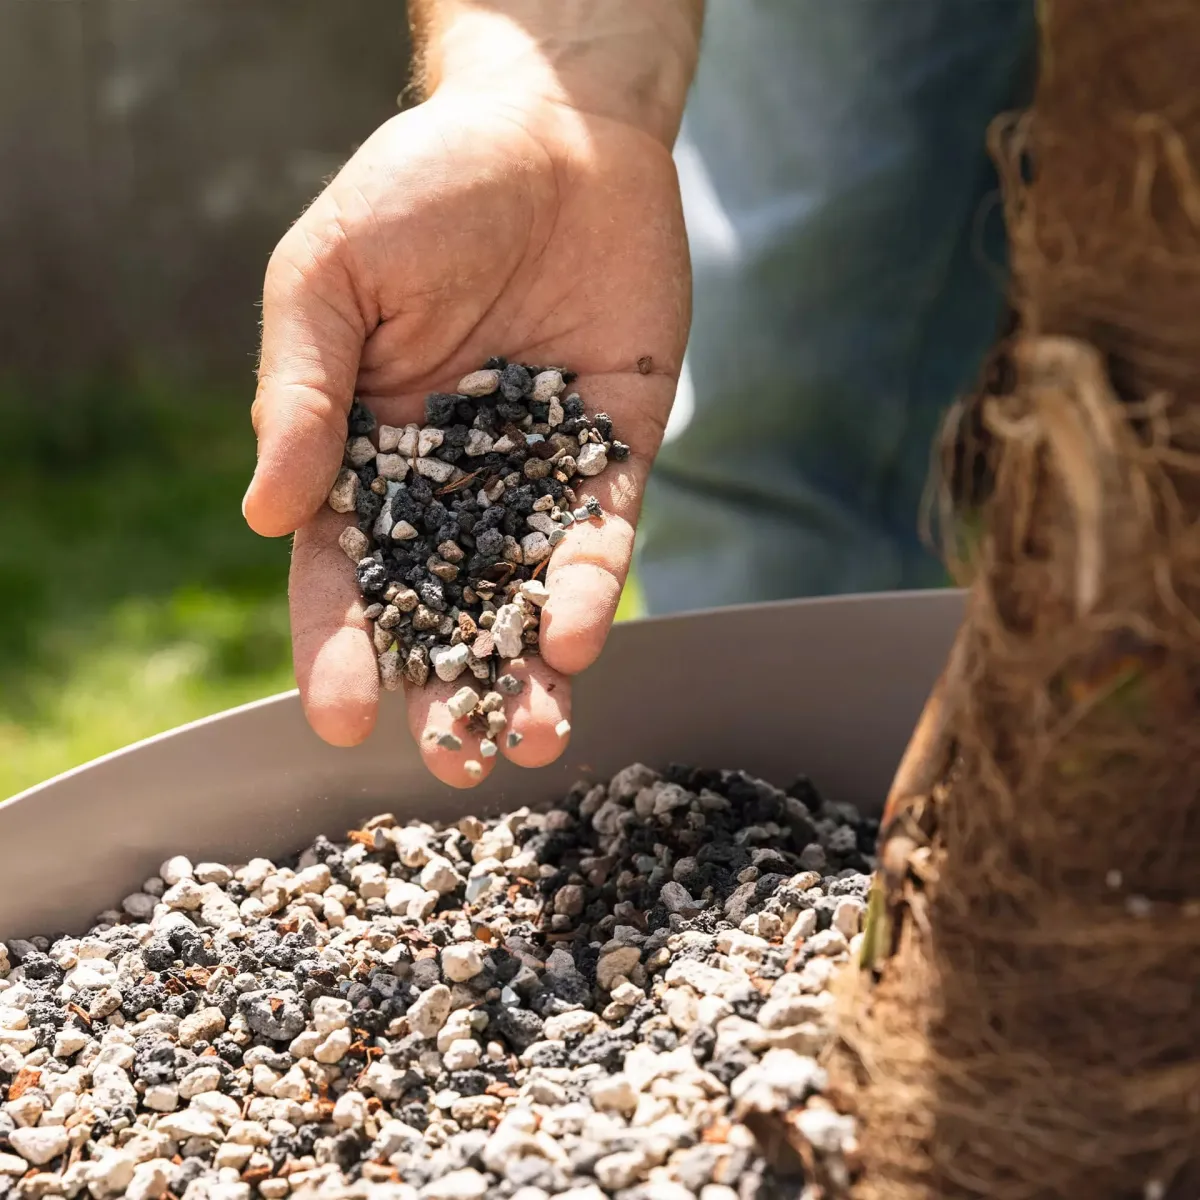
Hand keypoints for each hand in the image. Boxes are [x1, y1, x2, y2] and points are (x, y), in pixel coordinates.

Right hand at [243, 89, 689, 785]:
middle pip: (445, 608)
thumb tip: (264, 514)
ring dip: (531, 668)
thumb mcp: (330, 279)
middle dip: (449, 688)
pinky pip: (599, 532)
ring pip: (528, 594)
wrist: (552, 131)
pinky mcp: (613, 451)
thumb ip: (300, 396)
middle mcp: (454, 482)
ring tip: (536, 737)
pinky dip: (588, 584)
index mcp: (368, 455)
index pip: (347, 573)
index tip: (341, 717)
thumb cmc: (420, 192)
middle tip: (457, 765)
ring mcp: (537, 473)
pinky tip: (579, 637)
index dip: (340, 646)